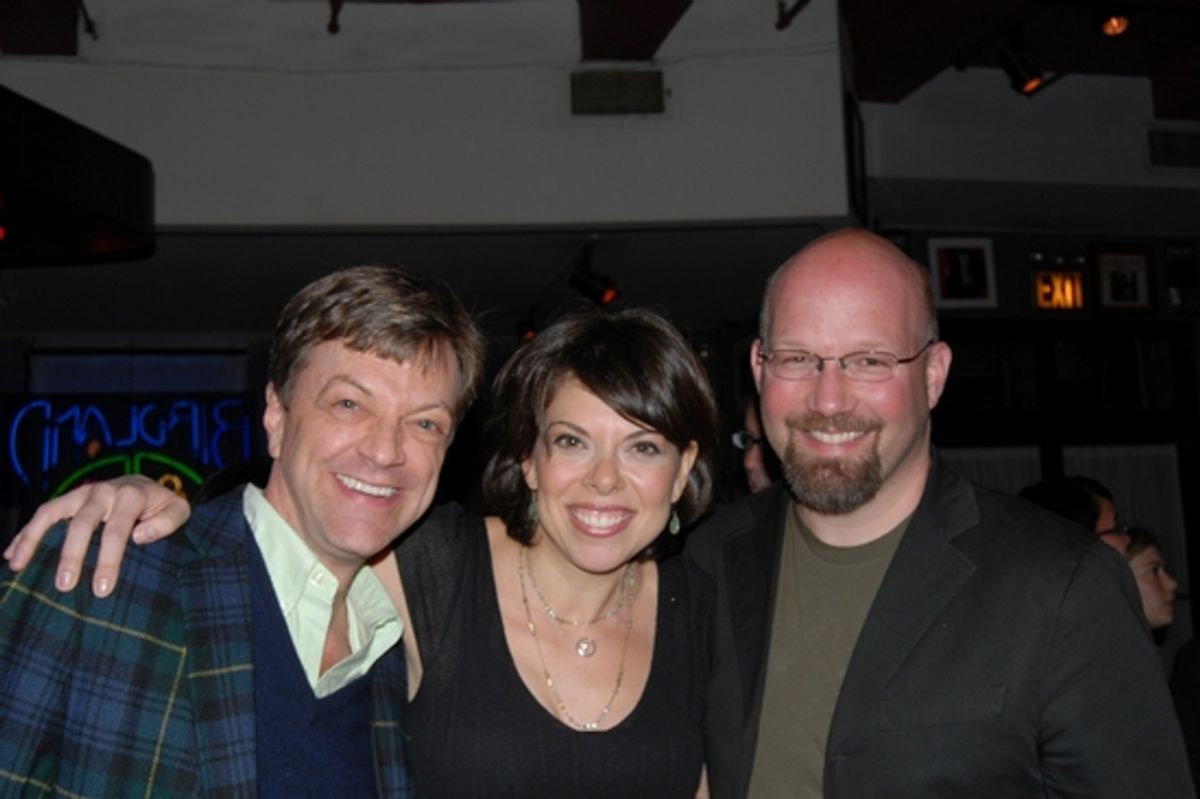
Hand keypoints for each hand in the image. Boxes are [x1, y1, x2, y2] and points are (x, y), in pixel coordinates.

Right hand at [4, 475, 191, 596]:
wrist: (148, 487)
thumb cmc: (162, 507)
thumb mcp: (178, 510)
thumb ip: (168, 521)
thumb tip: (141, 535)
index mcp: (131, 495)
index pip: (117, 529)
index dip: (109, 558)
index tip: (103, 588)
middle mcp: (102, 491)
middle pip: (83, 523)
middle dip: (73, 555)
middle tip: (65, 585)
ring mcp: (81, 494)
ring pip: (51, 513)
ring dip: (33, 539)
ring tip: (19, 566)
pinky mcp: (67, 500)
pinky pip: (42, 515)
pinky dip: (24, 534)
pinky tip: (12, 557)